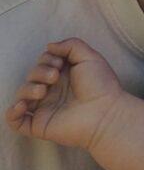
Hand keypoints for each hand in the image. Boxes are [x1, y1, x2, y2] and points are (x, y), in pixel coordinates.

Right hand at [5, 38, 123, 148]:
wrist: (105, 113)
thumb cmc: (101, 85)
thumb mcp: (89, 56)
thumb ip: (70, 45)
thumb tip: (49, 46)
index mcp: (64, 75)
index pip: (43, 62)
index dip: (47, 59)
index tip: (60, 64)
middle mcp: (53, 90)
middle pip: (32, 75)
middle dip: (39, 72)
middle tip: (55, 76)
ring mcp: (45, 108)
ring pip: (22, 95)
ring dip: (28, 88)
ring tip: (43, 91)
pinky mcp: (40, 124)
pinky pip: (16, 121)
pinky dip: (12, 112)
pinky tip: (22, 105)